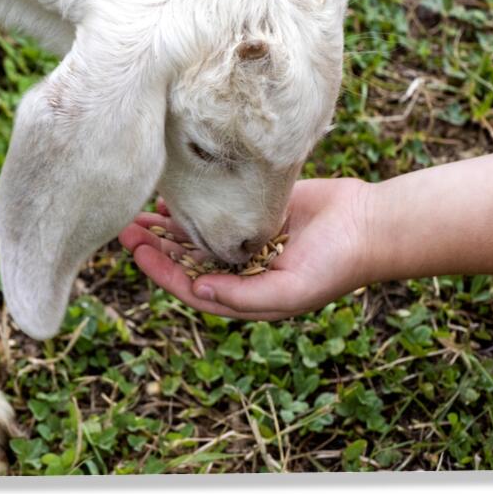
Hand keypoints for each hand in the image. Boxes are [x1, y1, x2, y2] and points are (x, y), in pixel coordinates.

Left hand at [118, 178, 372, 320]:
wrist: (369, 225)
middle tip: (124, 227)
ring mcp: (246, 238)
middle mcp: (240, 268)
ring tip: (136, 212)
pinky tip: (170, 197)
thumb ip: (242, 297)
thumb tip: (196, 290)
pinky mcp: (255, 211)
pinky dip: (194, 205)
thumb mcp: (289, 291)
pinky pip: (216, 208)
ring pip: (196, 235)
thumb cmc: (335, 265)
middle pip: (186, 260)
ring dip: (166, 227)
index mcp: (244, 293)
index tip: (137, 251)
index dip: (160, 271)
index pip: (191, 286)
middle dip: (154, 246)